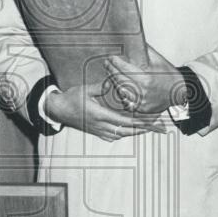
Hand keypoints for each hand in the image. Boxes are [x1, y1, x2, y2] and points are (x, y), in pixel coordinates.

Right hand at [45, 84, 164, 141]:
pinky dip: (126, 132)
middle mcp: (101, 126)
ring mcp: (99, 131)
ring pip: (122, 134)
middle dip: (144, 129)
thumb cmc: (71, 98)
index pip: (126, 122)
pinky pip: (115, 135)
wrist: (59, 110)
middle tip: (158, 127)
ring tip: (149, 128)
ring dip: (136, 131)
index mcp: (100, 115)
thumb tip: (113, 81)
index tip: (153, 121)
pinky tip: (131, 129)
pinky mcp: (97, 132)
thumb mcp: (86, 89)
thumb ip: (101, 86)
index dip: (141, 122)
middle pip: (128, 131)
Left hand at [103, 44, 184, 114]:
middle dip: (111, 70)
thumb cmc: (169, 75)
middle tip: (107, 64)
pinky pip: (127, 103)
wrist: (180, 91)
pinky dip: (122, 95)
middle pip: (120, 80)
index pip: (124, 68)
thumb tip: (133, 40)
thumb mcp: (158, 59)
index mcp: (146, 78)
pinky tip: (118, 88)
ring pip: (121, 91)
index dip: (116, 62)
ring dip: (114, 82)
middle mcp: (143, 91)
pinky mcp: (142, 109)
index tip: (111, 57)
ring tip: (110, 73)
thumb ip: (144, 50)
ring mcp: (142, 102)